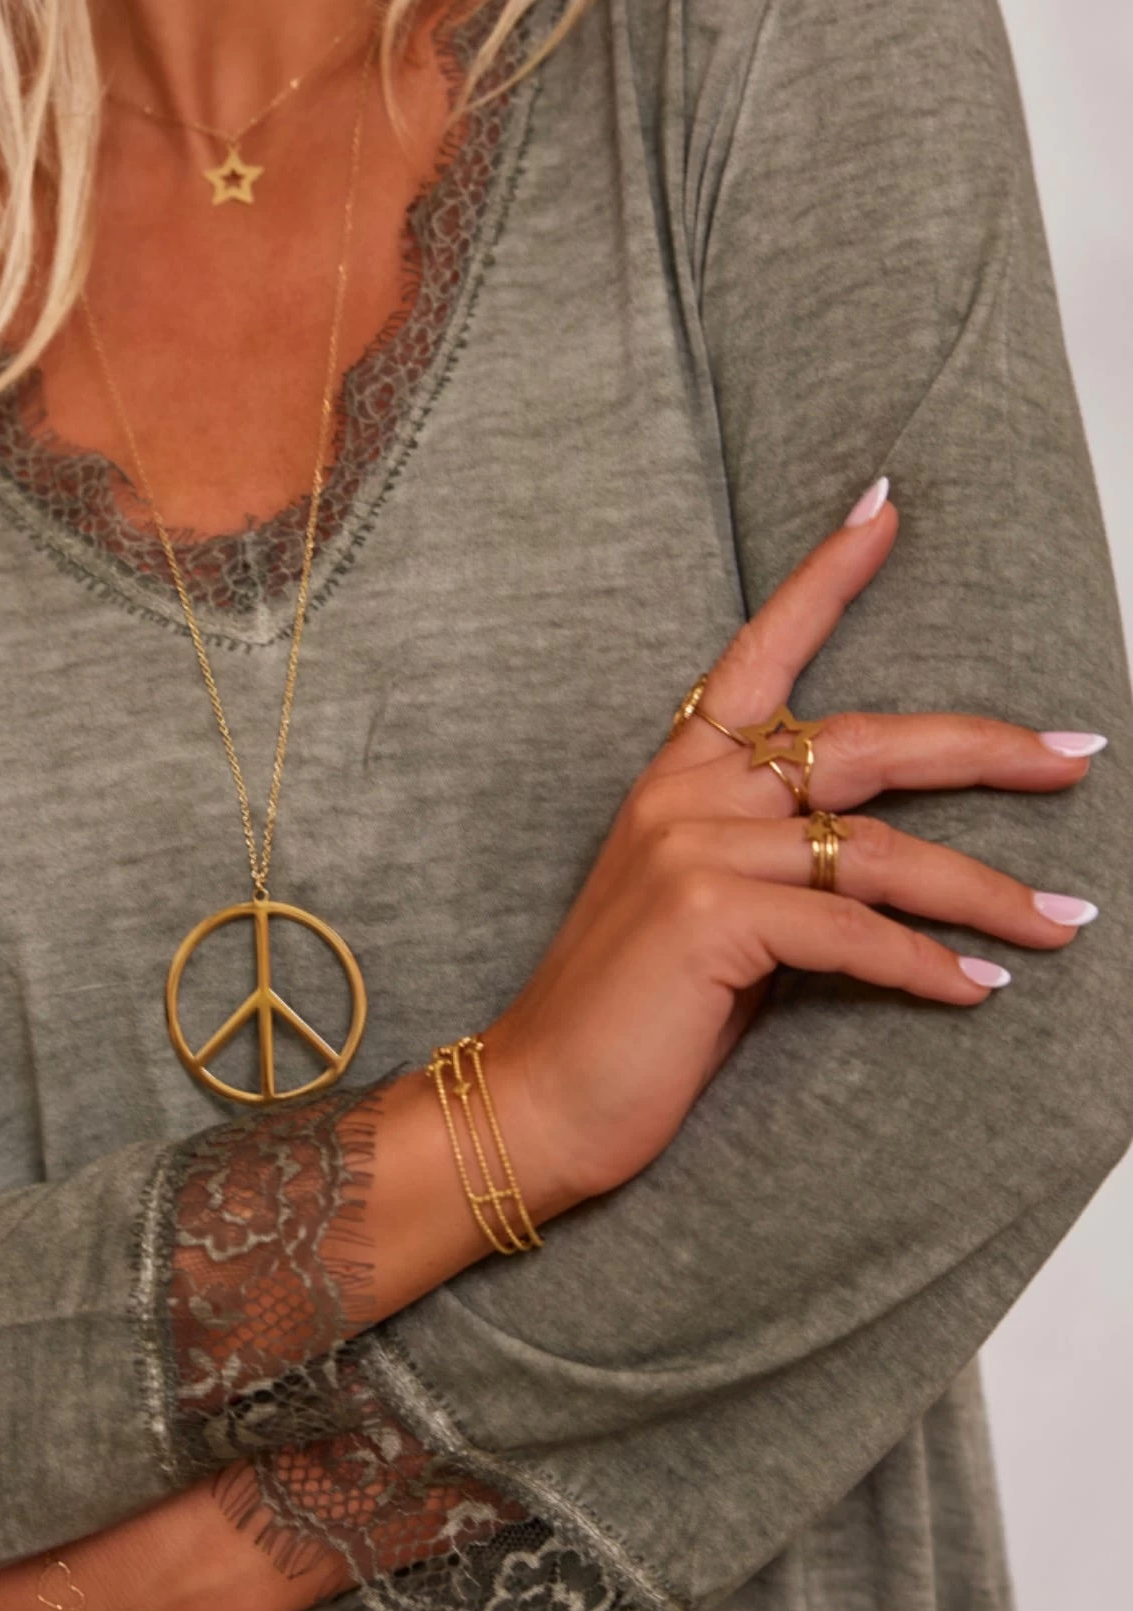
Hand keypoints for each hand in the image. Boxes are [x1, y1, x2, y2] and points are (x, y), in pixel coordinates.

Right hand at [489, 480, 1104, 1216]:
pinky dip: (926, 965)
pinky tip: (976, 990)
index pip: (760, 654)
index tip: (885, 511)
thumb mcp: (702, 912)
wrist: (535, 1098)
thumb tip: (879, 870)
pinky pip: (858, 932)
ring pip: (879, 851)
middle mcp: (687, 795)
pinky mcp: (714, 918)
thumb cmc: (627, 1016)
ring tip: (1062, 920)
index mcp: (677, 777)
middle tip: (1074, 755)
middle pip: (864, 742)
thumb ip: (774, 866)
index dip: (825, 580)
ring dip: (985, 892)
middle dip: (982, 748)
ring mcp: (697, 850)